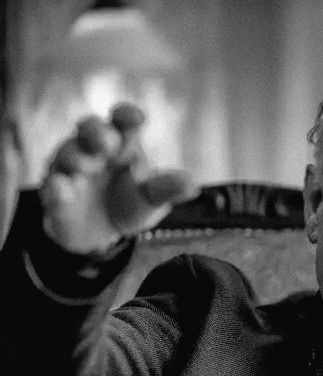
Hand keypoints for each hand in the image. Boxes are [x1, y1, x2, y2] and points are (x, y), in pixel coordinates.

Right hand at [39, 104, 197, 253]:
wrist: (104, 236)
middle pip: (89, 129)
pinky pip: (52, 187)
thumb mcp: (153, 198)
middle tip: (108, 142)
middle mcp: (93, 150)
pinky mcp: (55, 195)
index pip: (122, 121)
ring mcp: (71, 171)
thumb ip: (168, 188)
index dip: (127, 115)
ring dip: (75, 157)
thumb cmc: (130, 204)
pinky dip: (56, 187)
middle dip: (96, 132)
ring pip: (66, 154)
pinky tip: (62, 188)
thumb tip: (192, 184)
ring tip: (85, 165)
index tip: (137, 118)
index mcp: (122, 144)